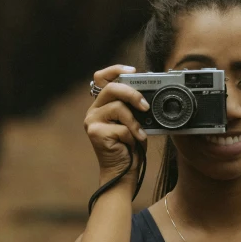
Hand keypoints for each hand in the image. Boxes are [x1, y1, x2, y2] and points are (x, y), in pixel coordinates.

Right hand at [84, 64, 149, 187]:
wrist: (123, 172)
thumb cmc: (129, 147)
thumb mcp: (134, 122)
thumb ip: (134, 107)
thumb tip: (148, 94)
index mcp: (102, 104)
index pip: (101, 78)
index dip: (116, 70)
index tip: (133, 71)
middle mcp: (94, 110)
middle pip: (111, 88)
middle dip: (132, 93)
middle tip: (145, 106)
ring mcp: (92, 121)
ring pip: (118, 108)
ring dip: (135, 122)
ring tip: (140, 134)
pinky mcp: (96, 133)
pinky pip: (121, 127)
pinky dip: (132, 135)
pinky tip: (132, 144)